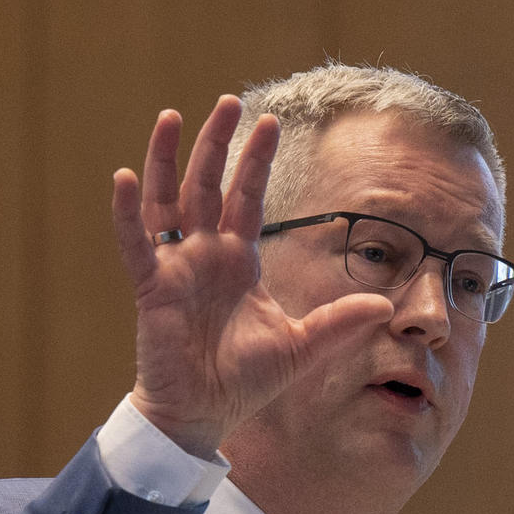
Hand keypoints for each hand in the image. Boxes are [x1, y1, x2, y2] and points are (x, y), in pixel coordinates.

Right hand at [110, 96, 393, 457]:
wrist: (204, 414)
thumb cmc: (245, 380)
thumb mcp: (304, 347)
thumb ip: (339, 323)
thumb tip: (387, 307)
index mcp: (240, 262)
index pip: (247, 198)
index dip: (255, 161)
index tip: (268, 122)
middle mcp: (206, 255)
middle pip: (208, 186)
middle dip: (218, 144)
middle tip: (229, 100)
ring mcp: (176, 268)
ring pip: (168, 201)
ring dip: (166, 159)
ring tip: (172, 116)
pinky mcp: (152, 288)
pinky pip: (135, 244)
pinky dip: (128, 213)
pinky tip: (126, 177)